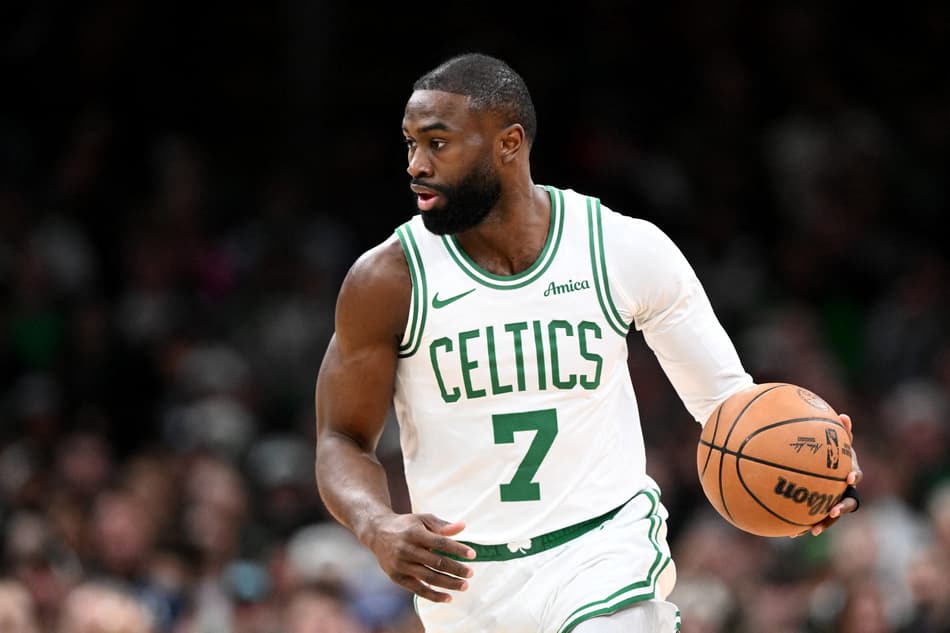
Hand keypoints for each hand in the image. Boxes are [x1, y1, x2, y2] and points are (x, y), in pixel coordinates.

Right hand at [362, 512, 475, 602]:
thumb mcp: (422, 519)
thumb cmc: (405, 525)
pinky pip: (417, 589)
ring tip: (464, 585)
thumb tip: (462, 527)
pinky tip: (448, 597)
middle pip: (436, 562)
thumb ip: (442, 525)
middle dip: (456, 569)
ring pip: (429, 577)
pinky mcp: (397, 577)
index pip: (440, 543)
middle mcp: (407, 549)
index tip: (472, 554)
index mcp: (415, 533)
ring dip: (448, 583)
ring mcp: (401, 564)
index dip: (457, 549)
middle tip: (471, 573)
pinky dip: (433, 595)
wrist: (377, 532)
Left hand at [795, 413, 862, 536]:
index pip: (856, 475)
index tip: (848, 477)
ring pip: (831, 515)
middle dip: (841, 508)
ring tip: (812, 530)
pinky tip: (790, 532)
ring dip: (824, 523)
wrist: (820, 462)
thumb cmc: (828, 447)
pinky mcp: (820, 508)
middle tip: (832, 511)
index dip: (854, 476)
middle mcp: (844, 489)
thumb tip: (844, 415)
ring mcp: (834, 500)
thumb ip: (839, 431)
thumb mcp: (833, 438)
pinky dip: (804, 524)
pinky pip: (813, 517)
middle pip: (848, 502)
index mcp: (849, 472)